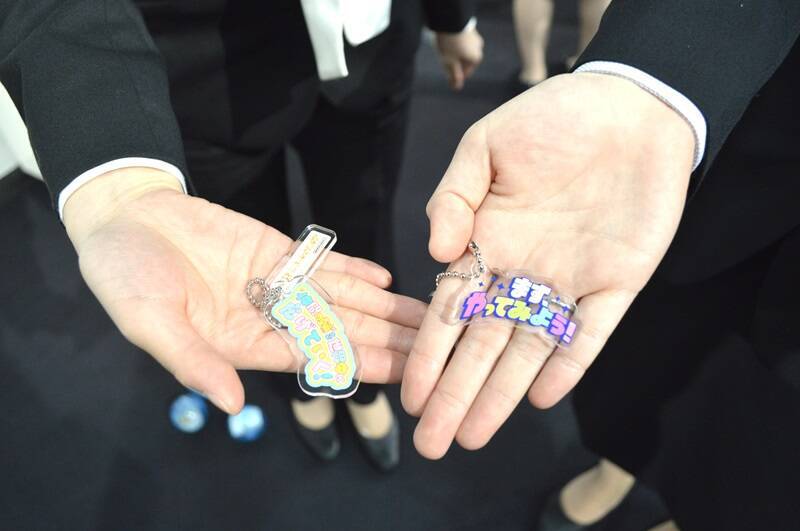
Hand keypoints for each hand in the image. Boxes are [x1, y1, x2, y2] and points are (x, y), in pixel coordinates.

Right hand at [64, 168, 426, 413]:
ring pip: (342, 298)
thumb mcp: (150, 321)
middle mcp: (268, 318)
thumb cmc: (125, 275)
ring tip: (430, 313)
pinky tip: (388, 278)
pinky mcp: (276, 248)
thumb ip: (192, 360)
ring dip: (385, 306)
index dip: (362, 367)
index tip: (407, 375)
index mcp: (242, 345)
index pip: (315, 360)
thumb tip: (232, 404)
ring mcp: (276, 282)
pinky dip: (353, 269)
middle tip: (441, 345)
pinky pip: (321, 262)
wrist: (124, 218)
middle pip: (342, 331)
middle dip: (390, 338)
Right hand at [401, 73, 695, 457]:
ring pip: (530, 348)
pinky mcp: (617, 282)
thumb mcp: (485, 146)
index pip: (451, 310)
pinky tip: (543, 395)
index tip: (412, 393)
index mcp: (487, 243)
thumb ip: (453, 196)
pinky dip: (569, 361)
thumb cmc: (551, 119)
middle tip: (434, 442)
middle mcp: (522, 271)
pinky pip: (591, 331)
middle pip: (483, 343)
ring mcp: (569, 281)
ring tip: (475, 435)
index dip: (431, 354)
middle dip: (457, 393)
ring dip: (503, 392)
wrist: (629, 108)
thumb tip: (435, 250)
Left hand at [435, 26, 483, 90]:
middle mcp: (478, 48)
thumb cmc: (450, 44)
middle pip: (465, 61)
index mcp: (476, 58)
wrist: (450, 19)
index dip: (455, 76)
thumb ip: (454, 75)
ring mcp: (475, 37)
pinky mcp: (469, 29)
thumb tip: (457, 88)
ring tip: (443, 51)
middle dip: (455, 64)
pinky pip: (462, 41)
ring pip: (463, 50)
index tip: (447, 77)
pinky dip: (455, 44)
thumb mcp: (450, 62)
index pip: (465, 72)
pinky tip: (447, 42)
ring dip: (455, 53)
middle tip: (444, 63)